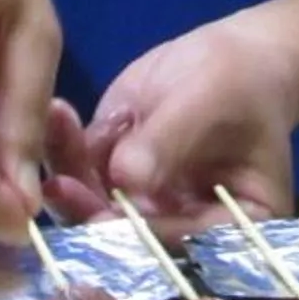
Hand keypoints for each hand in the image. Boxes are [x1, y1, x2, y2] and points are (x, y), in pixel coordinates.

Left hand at [47, 15, 298, 241]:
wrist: (228, 54)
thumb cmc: (239, 80)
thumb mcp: (210, 103)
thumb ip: (170, 142)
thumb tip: (126, 180)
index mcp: (229, 228)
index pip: (181, 245)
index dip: (140, 236)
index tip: (102, 218)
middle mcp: (180, 227)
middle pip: (127, 236)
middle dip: (89, 211)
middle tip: (61, 184)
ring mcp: (141, 201)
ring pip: (92, 204)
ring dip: (69, 171)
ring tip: (59, 126)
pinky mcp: (112, 172)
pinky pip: (79, 170)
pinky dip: (64, 145)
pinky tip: (58, 113)